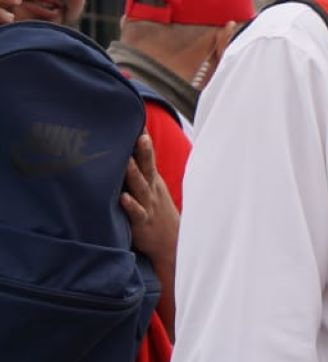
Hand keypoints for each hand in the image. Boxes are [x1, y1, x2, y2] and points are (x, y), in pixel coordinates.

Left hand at [122, 134, 179, 267]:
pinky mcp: (142, 223)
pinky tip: (123, 198)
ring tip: (126, 161)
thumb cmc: (156, 212)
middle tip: (139, 134)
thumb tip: (125, 151)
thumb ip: (141, 170)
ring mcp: (148, 205)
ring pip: (141, 187)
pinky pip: (136, 213)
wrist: (171, 243)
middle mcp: (151, 189)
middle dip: (144, 151)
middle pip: (147, 167)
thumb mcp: (153, 188)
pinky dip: (131, 205)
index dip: (143, 139)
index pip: (148, 156)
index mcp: (153, 180)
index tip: (137, 119)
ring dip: (134, 174)